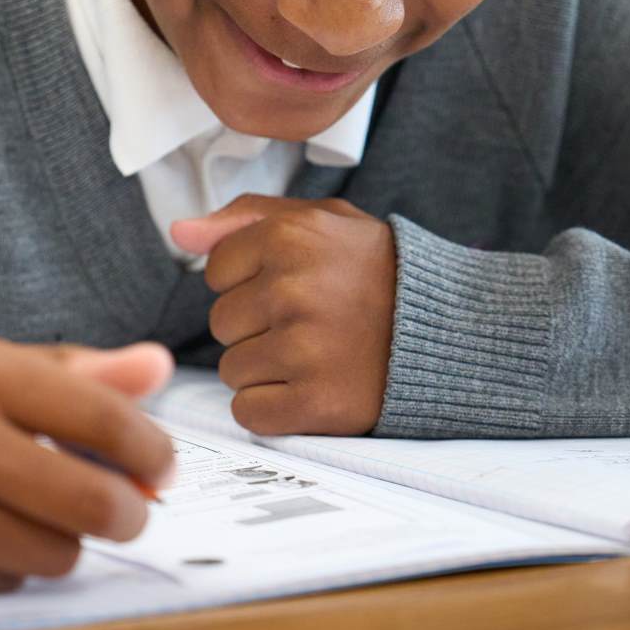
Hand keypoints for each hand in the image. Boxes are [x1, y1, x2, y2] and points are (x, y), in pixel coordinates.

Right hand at [0, 337, 175, 599]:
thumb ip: (76, 370)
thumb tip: (157, 368)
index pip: (99, 416)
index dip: (149, 448)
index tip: (160, 464)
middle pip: (89, 502)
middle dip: (127, 512)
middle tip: (128, 509)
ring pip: (51, 555)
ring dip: (62, 543)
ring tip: (39, 516)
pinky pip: (0, 585)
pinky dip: (7, 566)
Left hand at [171, 195, 395, 436]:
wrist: (449, 330)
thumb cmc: (379, 271)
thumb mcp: (322, 220)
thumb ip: (246, 218)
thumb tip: (180, 233)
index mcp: (288, 238)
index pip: (217, 271)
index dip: (251, 281)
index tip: (293, 285)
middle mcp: (291, 290)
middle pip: (222, 323)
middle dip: (257, 325)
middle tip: (310, 322)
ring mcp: (302, 349)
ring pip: (232, 369)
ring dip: (265, 367)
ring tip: (316, 353)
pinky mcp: (314, 403)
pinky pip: (249, 412)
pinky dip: (274, 408)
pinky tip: (311, 386)